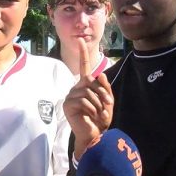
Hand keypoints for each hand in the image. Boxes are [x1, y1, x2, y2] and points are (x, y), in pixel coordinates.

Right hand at [62, 38, 112, 159]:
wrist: (95, 135)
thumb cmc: (101, 118)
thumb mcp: (107, 101)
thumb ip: (104, 87)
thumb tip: (98, 73)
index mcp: (86, 85)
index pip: (84, 67)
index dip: (83, 54)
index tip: (81, 40)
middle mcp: (76, 88)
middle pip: (91, 82)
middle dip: (103, 94)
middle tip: (108, 106)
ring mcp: (70, 96)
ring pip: (88, 91)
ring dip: (98, 103)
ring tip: (99, 113)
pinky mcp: (68, 105)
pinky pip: (83, 100)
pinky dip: (92, 108)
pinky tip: (92, 116)